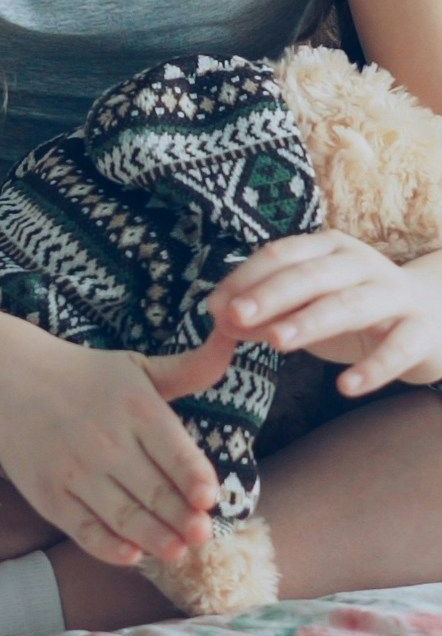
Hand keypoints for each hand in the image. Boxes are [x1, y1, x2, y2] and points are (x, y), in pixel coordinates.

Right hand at [0, 332, 231, 568]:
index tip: (208, 499)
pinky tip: (131, 553)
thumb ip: (190, 368)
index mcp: (135, 408)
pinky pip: (86, 531)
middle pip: (157, 494)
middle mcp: (106, 440)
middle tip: (201, 536)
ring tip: (176, 551)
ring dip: (157, 541)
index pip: (178, 455)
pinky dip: (111, 548)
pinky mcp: (48, 493)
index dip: (198, 482)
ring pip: (127, 519)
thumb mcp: (137, 367)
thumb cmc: (84, 375)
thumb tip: (234, 339)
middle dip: (185, 521)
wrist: (5, 374)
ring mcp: (75, 469)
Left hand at [208, 232, 441, 395]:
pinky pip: (398, 348)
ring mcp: (394, 294)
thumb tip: (219, 319)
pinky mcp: (422, 331)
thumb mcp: (307, 305)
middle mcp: (360, 262)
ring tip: (277, 342)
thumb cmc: (353, 309)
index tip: (216, 307)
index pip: (280, 255)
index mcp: (327, 247)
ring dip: (310, 322)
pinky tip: (345, 388)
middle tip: (236, 317)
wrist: (431, 318)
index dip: (246, 279)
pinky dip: (373, 368)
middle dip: (270, 295)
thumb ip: (266, 310)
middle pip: (311, 276)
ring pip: (349, 305)